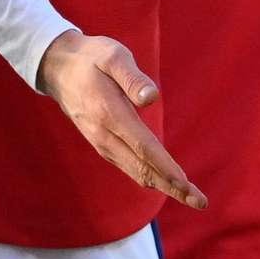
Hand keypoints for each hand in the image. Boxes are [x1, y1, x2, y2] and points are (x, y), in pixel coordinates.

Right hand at [38, 32, 205, 207]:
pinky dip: (150, 177)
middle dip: (173, 187)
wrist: (59, 68)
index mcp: (110, 114)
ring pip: (137, 172)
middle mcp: (104, 135)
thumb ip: (132, 77)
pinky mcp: (103, 144)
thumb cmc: (91, 58)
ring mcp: (102, 143)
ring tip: (191, 198)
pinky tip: (167, 183)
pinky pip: (129, 166)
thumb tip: (151, 98)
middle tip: (201, 202)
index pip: (144, 148)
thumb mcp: (112, 56)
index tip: (187, 185)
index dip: (166, 169)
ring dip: (165, 186)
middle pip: (143, 169)